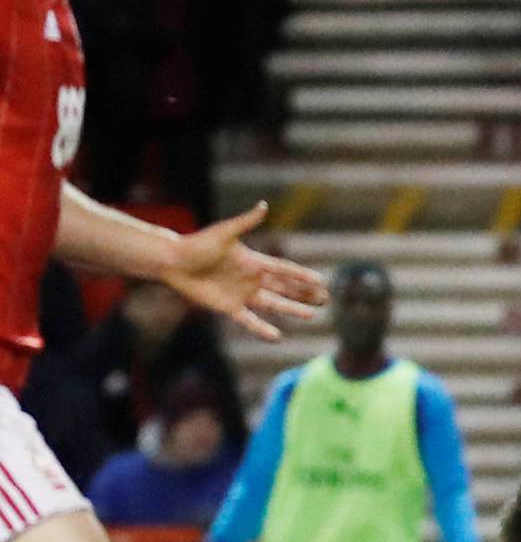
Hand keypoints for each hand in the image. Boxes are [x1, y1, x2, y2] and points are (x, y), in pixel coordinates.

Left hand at [161, 203, 326, 341]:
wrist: (174, 261)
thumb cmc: (198, 243)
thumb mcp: (224, 232)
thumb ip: (246, 221)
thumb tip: (264, 205)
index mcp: (254, 262)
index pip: (284, 269)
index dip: (303, 275)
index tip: (321, 280)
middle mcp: (252, 279)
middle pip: (285, 288)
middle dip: (305, 294)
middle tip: (325, 299)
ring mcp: (242, 294)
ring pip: (274, 304)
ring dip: (292, 309)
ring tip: (311, 315)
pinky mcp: (229, 308)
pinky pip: (249, 321)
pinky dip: (262, 329)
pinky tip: (277, 336)